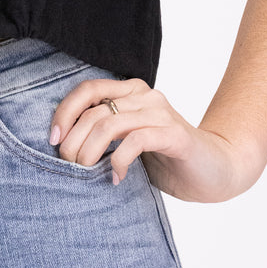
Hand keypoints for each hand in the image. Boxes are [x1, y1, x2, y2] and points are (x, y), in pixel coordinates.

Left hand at [50, 76, 260, 202]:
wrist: (214, 171)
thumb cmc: (165, 159)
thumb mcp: (128, 142)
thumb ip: (104, 134)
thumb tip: (61, 143)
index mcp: (132, 92)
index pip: (87, 89)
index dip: (64, 112)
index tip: (52, 139)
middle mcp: (145, 96)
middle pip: (93, 111)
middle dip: (72, 142)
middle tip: (68, 166)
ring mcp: (161, 113)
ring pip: (109, 125)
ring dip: (89, 152)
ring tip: (86, 173)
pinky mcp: (174, 135)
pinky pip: (136, 141)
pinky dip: (119, 161)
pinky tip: (116, 178)